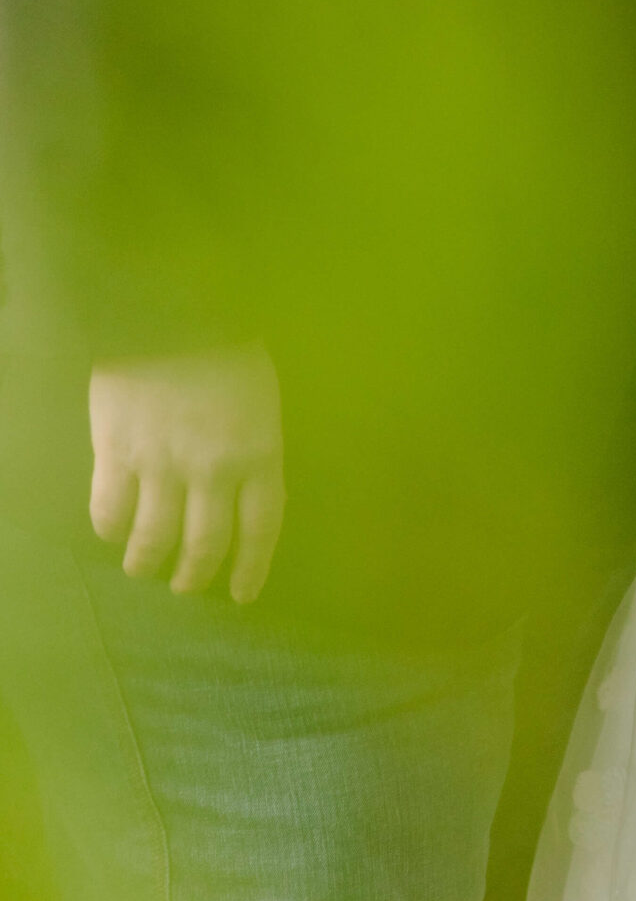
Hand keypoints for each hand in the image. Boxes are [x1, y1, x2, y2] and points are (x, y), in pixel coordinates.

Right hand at [89, 343, 285, 603]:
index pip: (261, 529)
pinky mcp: (117, 453)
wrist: (172, 306)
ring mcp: (163, 465)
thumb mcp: (260, 398)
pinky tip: (112, 530)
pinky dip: (110, 530)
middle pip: (206, 546)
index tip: (242, 594)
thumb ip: (254, 445)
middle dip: (196, 576)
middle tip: (186, 586)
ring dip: (147, 563)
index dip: (251, 569)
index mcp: (260, 452)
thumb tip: (245, 490)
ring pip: (153, 540)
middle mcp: (215, 470)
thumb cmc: (226, 344)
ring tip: (143, 567)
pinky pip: (109, 512)